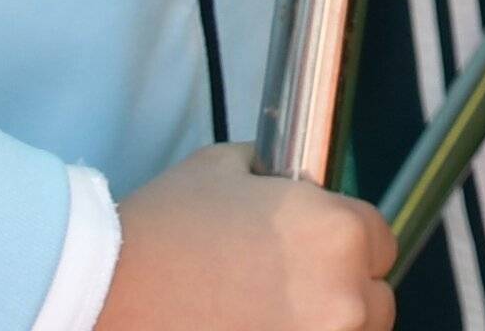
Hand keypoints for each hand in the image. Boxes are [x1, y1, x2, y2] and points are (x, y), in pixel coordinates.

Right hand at [100, 147, 388, 330]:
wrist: (103, 296)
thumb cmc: (159, 233)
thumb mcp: (221, 170)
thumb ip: (273, 173)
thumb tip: (288, 181)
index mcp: (338, 233)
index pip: (380, 241)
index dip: (346, 243)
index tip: (317, 253)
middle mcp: (344, 298)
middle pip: (373, 302)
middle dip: (339, 293)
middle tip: (285, 292)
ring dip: (320, 325)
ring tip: (265, 318)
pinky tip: (250, 329)